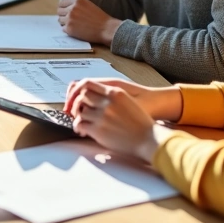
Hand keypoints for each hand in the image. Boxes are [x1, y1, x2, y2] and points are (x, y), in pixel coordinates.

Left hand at [58, 0, 120, 45]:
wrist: (107, 29)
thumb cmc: (100, 18)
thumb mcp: (88, 5)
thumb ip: (76, 4)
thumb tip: (63, 8)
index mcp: (77, 0)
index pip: (61, 3)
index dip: (63, 8)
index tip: (66, 12)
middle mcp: (72, 8)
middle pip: (59, 11)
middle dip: (63, 15)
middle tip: (70, 20)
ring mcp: (70, 18)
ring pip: (60, 20)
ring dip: (65, 23)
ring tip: (75, 25)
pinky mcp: (69, 28)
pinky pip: (63, 29)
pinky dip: (68, 30)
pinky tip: (76, 30)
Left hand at [64, 78, 182, 122]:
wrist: (148, 139)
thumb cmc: (141, 123)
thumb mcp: (129, 102)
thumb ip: (113, 98)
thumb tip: (99, 99)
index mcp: (115, 92)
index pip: (89, 84)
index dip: (79, 90)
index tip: (76, 96)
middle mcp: (107, 102)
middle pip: (82, 96)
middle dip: (76, 104)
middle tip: (75, 111)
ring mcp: (102, 115)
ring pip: (80, 111)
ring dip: (78, 117)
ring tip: (80, 123)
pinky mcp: (98, 129)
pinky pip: (80, 124)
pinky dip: (78, 127)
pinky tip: (81, 131)